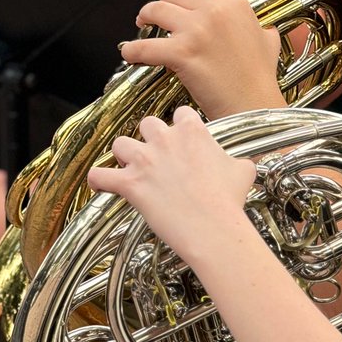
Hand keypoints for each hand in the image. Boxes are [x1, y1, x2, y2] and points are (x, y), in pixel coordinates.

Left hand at [86, 106, 257, 261]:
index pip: (181, 113)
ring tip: (131, 168)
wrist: (214, 227)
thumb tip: (241, 164)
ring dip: (124, 155)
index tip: (183, 141)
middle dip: (150, 138)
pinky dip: (99, 180)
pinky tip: (102, 184)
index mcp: (192, 131)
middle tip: (157, 156)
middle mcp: (165, 139)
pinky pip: (99, 176)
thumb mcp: (243, 171)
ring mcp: (144, 160)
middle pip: (147, 123)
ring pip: (120, 144)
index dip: (181, 127)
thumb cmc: (228, 200)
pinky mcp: (129, 184)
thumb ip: (237, 161)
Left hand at [121, 0, 286, 117]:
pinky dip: (132, 50)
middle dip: (165, 2)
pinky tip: (130, 54)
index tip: (189, 1)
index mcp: (237, 5)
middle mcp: (216, 11)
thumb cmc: (261, 79)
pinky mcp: (181, 53)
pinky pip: (144, 46)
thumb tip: (263, 29)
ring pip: (156, 10)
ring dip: (145, 17)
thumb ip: (260, 29)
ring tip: (141, 26)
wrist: (254, 107)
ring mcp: (197, 31)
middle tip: (158, 15)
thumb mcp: (268, 44)